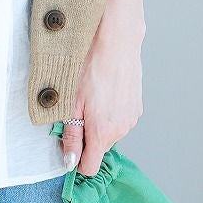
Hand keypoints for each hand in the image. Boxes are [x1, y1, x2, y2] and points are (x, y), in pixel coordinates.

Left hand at [60, 0, 148, 175]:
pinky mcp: (136, 103)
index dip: (75, 158)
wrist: (115, 35)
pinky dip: (108, 107)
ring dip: (97, 119)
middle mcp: (121, 128)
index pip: (89, 166)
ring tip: (88, 92)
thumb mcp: (70, 99)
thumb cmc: (88, 63)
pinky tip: (101, 86)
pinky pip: (119, 115)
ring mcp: (132, 116)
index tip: (65, 144)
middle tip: (74, 106)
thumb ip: (70, 134)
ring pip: (109, 129)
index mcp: (103, 131)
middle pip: (98, 145)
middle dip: (84, 133)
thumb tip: (69, 160)